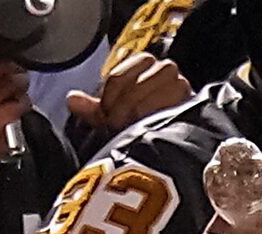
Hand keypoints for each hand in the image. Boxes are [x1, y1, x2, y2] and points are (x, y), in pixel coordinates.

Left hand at [66, 50, 190, 133]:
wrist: (172, 143)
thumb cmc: (142, 127)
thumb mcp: (114, 116)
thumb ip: (93, 108)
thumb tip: (71, 100)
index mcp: (143, 63)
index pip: (117, 77)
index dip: (109, 101)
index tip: (108, 118)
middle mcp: (164, 68)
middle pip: (132, 87)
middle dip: (122, 111)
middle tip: (120, 127)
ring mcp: (179, 83)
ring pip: (147, 99)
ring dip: (137, 117)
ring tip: (135, 129)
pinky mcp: (189, 101)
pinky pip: (165, 109)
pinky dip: (153, 120)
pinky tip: (150, 129)